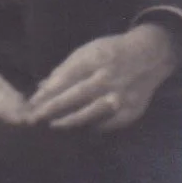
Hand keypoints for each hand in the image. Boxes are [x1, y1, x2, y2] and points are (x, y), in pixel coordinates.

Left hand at [27, 23, 181, 131]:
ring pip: (91, 112)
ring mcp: (120, 96)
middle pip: (76, 95)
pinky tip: (80, 130)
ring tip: (53, 125)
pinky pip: (108, 124)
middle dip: (53, 108)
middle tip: (35, 118)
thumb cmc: (111, 52)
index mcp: (95, 59)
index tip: (32, 102)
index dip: (48, 92)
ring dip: (70, 120)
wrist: (149, 56)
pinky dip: (92, 127)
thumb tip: (43, 87)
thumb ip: (65, 69)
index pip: (66, 77)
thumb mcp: (87, 51)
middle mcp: (107, 79)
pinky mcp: (131, 111)